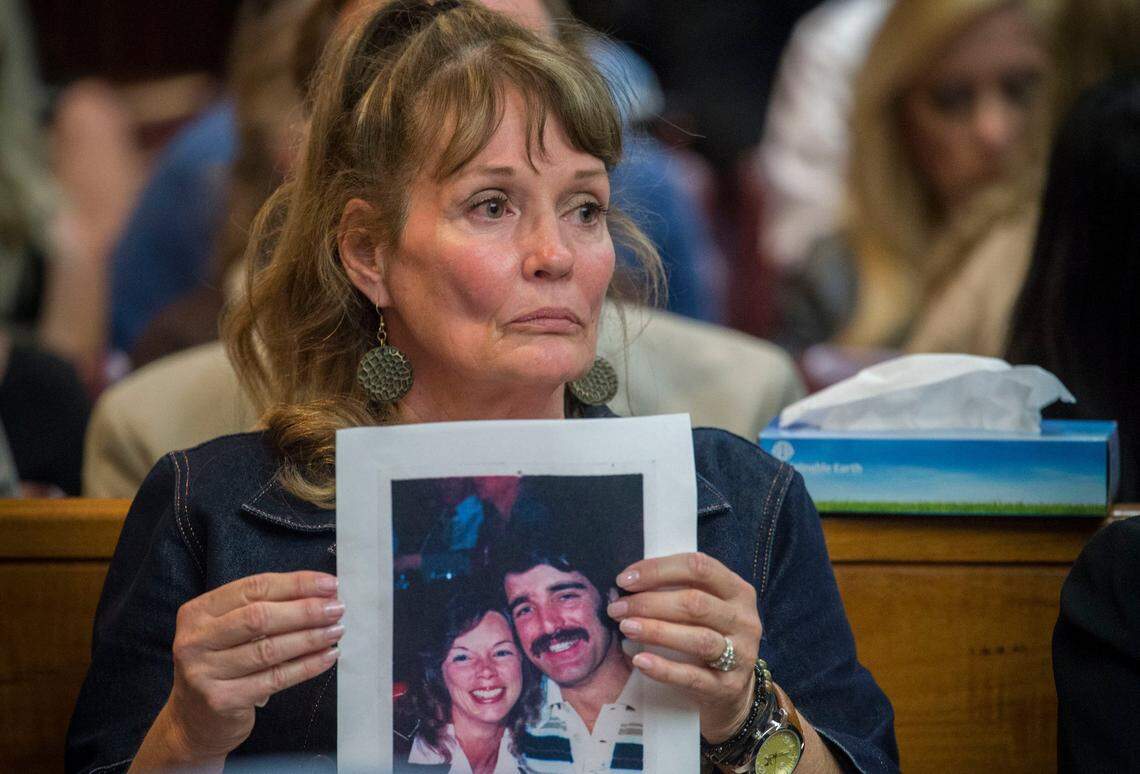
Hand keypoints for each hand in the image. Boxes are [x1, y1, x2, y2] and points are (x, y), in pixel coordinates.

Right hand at [158, 571, 343, 761]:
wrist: (192, 722)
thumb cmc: (220, 666)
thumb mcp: (228, 631)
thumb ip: (263, 609)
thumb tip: (319, 594)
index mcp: (198, 612)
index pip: (254, 588)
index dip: (296, 584)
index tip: (329, 585)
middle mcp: (195, 640)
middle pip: (260, 617)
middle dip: (305, 610)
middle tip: (337, 608)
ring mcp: (204, 672)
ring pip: (269, 649)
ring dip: (310, 638)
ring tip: (336, 630)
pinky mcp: (221, 700)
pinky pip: (274, 678)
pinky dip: (306, 666)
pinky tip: (327, 657)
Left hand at [607, 552, 761, 742]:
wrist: (732, 691)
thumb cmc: (709, 636)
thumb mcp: (706, 608)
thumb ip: (677, 591)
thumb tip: (627, 584)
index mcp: (738, 590)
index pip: (699, 567)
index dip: (659, 570)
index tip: (625, 579)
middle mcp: (744, 620)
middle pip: (695, 603)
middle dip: (649, 603)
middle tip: (617, 608)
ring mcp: (741, 655)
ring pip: (698, 639)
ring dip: (656, 631)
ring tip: (626, 628)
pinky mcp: (728, 687)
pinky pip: (693, 676)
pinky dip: (664, 668)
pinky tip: (640, 660)